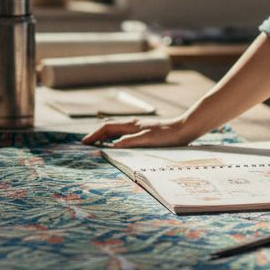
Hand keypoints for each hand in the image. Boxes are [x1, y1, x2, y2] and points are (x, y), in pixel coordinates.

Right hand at [81, 116, 198, 146]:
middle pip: (109, 128)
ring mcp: (138, 127)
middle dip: (96, 135)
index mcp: (131, 125)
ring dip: (105, 136)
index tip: (84, 143)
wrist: (185, 128)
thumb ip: (130, 141)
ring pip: (116, 130)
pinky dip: (115, 138)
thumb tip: (112, 146)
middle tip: (86, 145)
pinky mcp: (145, 131)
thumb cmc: (168, 135)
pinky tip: (118, 145)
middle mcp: (133, 124)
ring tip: (97, 144)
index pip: (107, 128)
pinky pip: (124, 134)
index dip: (94, 135)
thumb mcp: (148, 139)